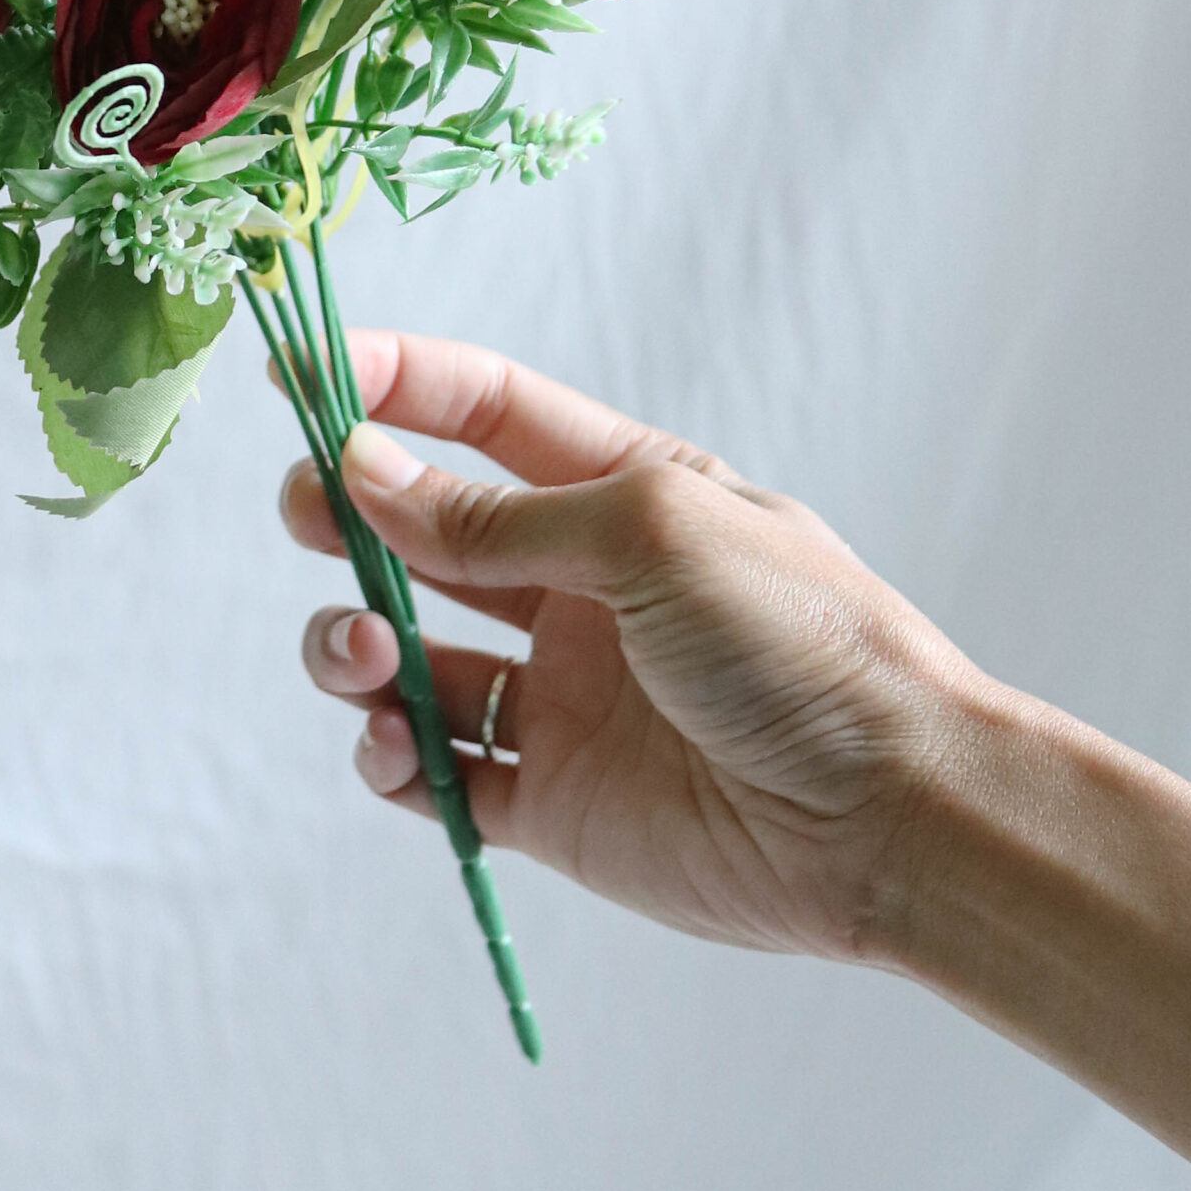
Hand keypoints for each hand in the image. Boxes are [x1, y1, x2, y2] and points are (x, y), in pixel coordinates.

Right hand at [284, 330, 983, 959]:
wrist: (894, 818)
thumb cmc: (801, 642)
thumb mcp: (647, 533)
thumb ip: (494, 515)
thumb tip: (364, 472)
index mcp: (619, 494)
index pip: (483, 413)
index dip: (390, 383)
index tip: (296, 372)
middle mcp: (579, 587)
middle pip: (423, 531)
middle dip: (346, 512)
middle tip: (308, 513)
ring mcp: (561, 696)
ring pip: (407, 654)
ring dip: (353, 642)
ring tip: (366, 654)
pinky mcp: (551, 800)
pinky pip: (436, 771)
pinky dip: (392, 755)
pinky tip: (401, 743)